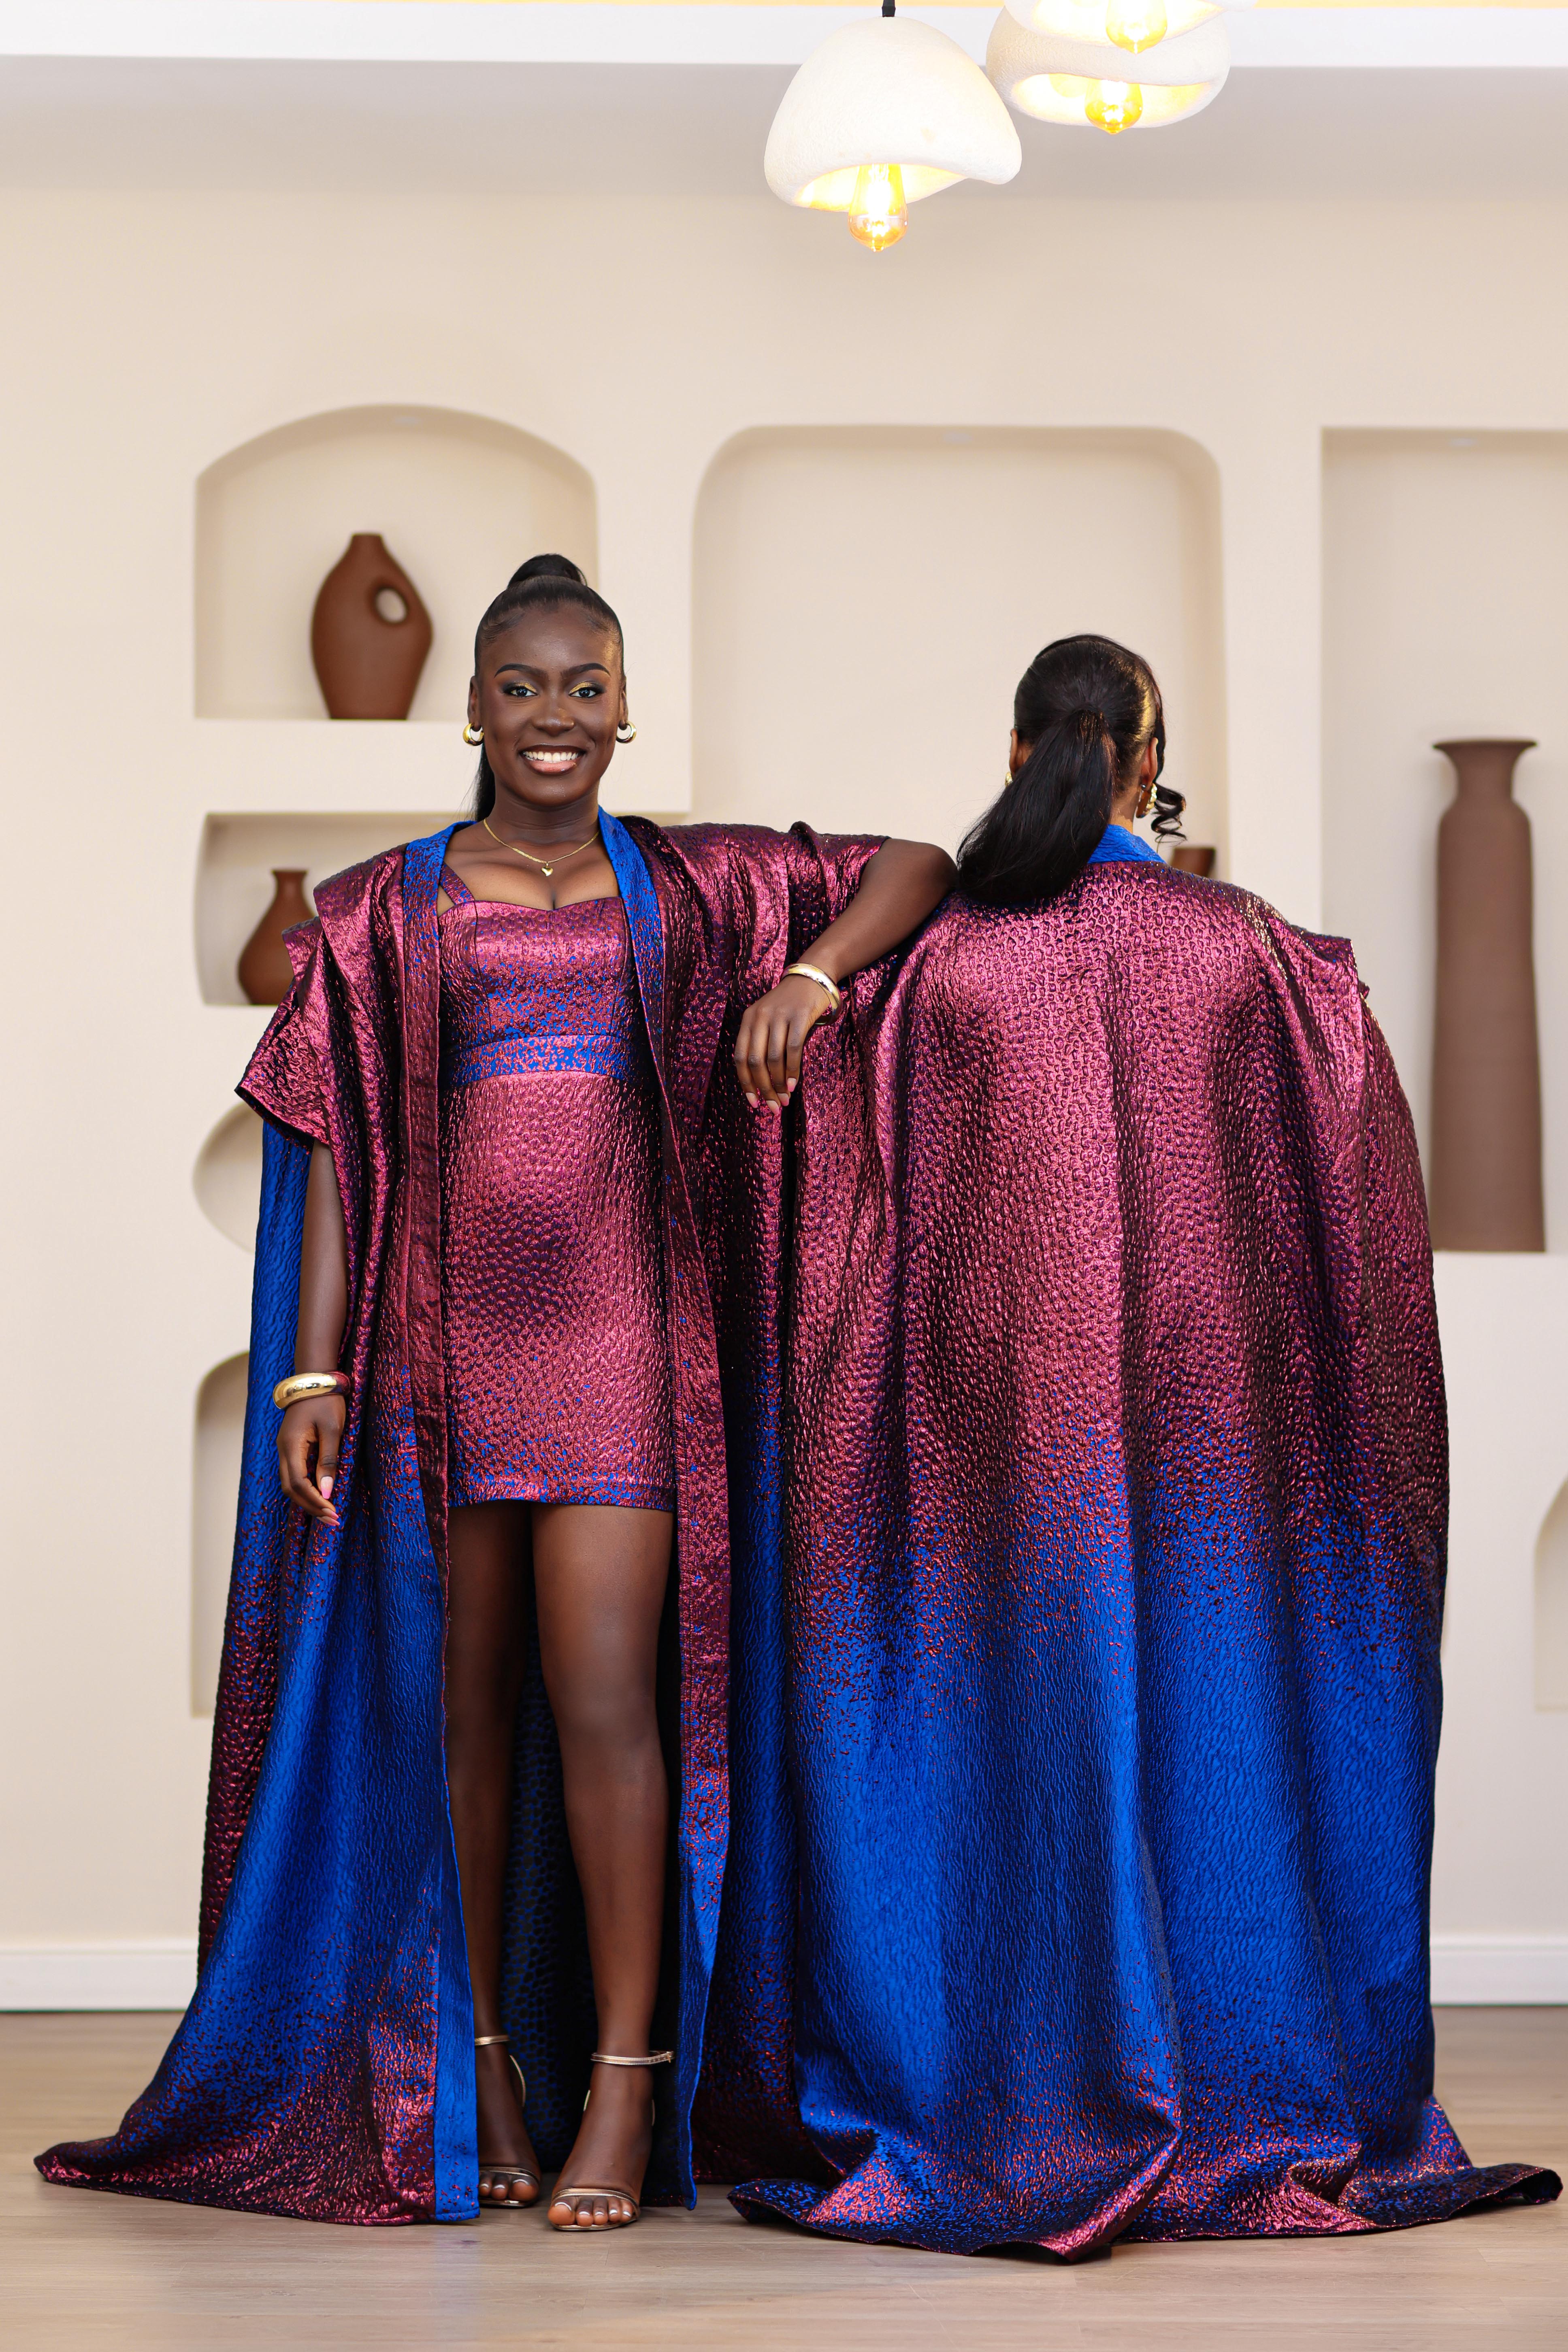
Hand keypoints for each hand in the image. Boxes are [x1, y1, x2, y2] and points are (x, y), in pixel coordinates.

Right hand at [277, 1394, 344, 1525]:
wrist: (314, 1380)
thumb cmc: (325, 1401)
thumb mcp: (332, 1430)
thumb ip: (328, 1460)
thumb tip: (327, 1491)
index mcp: (291, 1446)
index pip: (299, 1484)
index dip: (315, 1501)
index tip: (332, 1512)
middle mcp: (283, 1450)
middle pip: (291, 1489)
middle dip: (311, 1506)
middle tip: (332, 1519)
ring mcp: (285, 1449)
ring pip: (290, 1483)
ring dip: (307, 1500)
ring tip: (327, 1512)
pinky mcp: (291, 1447)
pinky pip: (294, 1474)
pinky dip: (305, 1488)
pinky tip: (320, 1495)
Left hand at [733, 973, 837, 1110]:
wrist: (811, 978)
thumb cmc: (789, 1006)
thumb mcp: (768, 1020)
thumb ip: (762, 1045)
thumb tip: (765, 1083)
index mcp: (748, 1020)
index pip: (740, 1057)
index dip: (746, 1083)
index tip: (754, 1102)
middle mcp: (759, 1017)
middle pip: (756, 1061)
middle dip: (763, 1088)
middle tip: (773, 1106)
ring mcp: (779, 1016)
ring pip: (774, 1059)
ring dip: (779, 1084)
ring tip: (785, 1099)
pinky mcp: (799, 1016)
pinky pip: (792, 1049)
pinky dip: (793, 1071)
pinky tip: (794, 1084)